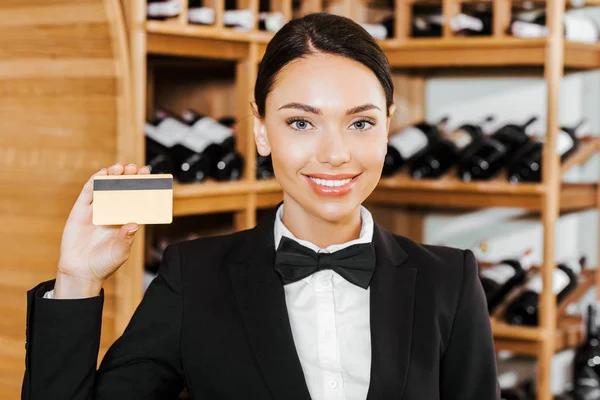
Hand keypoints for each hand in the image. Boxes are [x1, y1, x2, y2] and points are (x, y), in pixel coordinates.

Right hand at [54, 163, 149, 298]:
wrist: (81, 272)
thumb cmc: (104, 263)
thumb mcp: (120, 252)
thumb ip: (126, 238)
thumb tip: (133, 225)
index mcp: (123, 219)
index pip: (134, 198)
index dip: (141, 186)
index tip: (147, 175)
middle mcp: (111, 212)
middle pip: (120, 189)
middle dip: (128, 177)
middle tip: (135, 168)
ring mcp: (95, 210)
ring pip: (104, 187)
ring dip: (112, 175)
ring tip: (121, 167)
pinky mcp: (80, 211)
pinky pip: (87, 193)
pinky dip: (94, 182)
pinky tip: (102, 174)